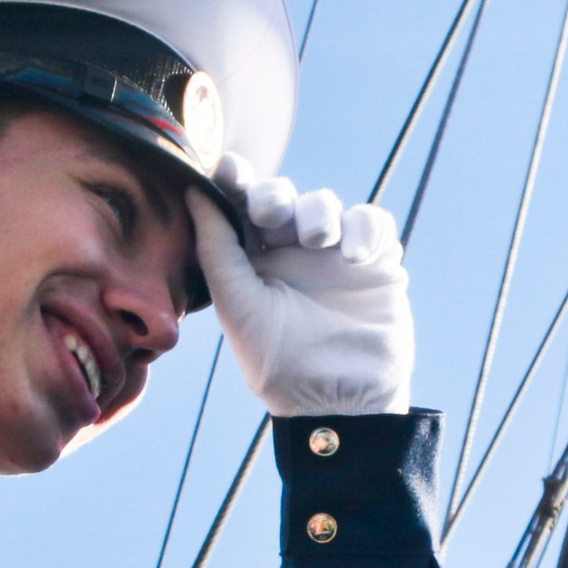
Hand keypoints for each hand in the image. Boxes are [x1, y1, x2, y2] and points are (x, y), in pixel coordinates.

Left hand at [193, 160, 413, 416]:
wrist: (336, 400)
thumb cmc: (277, 361)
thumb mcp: (236, 303)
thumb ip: (215, 247)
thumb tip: (192, 191)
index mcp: (252, 261)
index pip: (241, 208)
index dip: (235, 180)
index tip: (229, 167)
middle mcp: (291, 253)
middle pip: (282, 197)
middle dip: (276, 195)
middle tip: (272, 215)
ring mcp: (334, 256)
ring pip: (326, 204)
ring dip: (320, 213)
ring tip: (321, 242)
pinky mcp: (375, 263)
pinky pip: (372, 222)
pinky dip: (365, 228)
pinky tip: (355, 255)